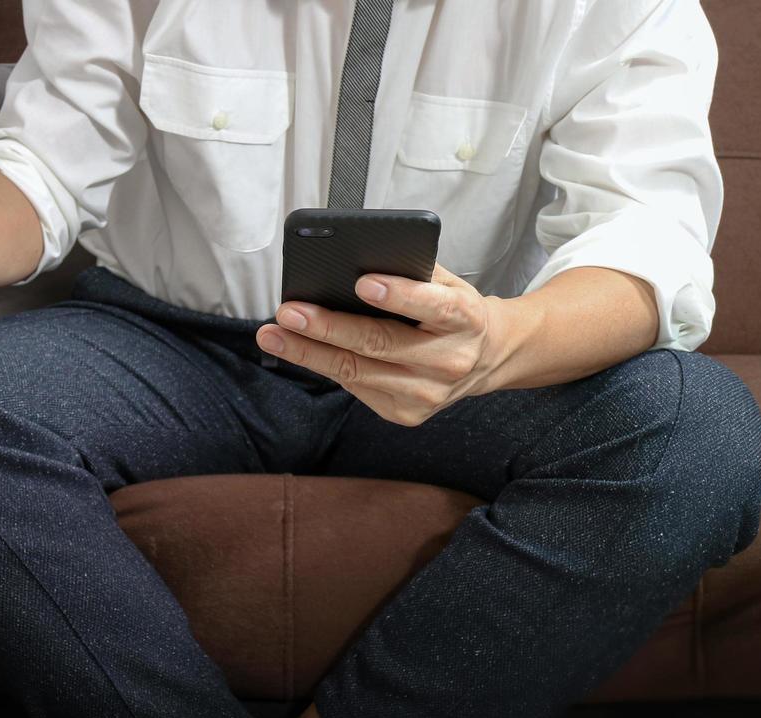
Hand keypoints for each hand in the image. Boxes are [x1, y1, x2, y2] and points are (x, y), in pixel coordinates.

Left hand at [255, 264, 510, 425]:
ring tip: (273, 334)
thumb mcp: (448, 283)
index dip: (398, 294)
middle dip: (328, 327)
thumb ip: (412, 271)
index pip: (433, 305)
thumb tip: (353, 260)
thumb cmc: (454, 311)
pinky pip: (355, 387)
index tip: (363, 282)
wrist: (486, 358)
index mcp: (466, 318)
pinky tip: (298, 350)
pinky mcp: (406, 414)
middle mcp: (449, 361)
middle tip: (288, 311)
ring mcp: (427, 393)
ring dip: (308, 352)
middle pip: (379, 344)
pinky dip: (324, 366)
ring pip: (357, 372)